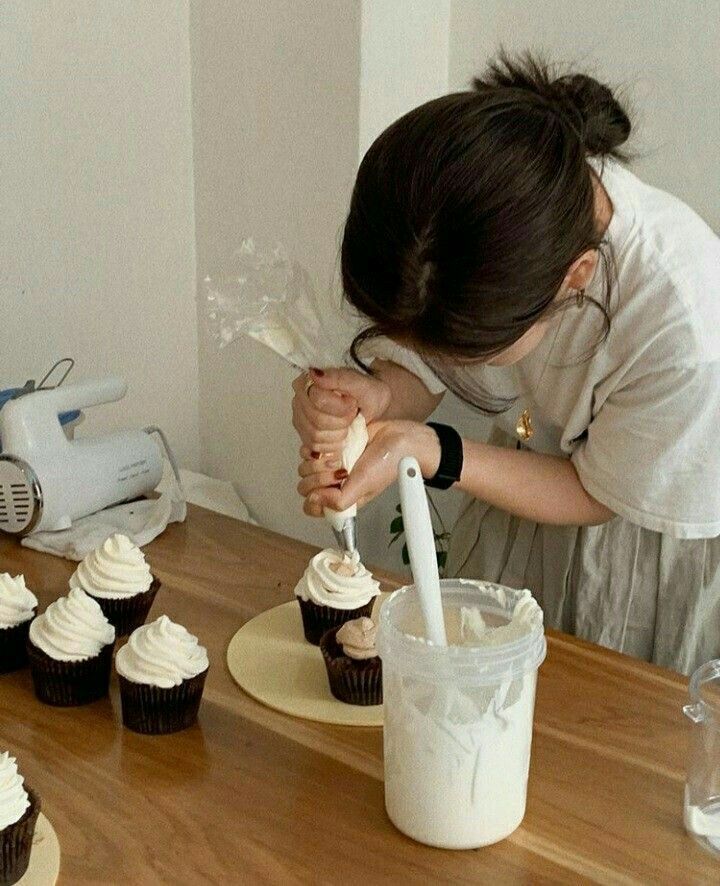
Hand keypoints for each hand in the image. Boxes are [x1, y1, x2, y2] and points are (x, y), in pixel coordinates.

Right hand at [291, 367, 390, 454]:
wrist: (377, 410)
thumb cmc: (370, 396)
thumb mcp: (362, 384)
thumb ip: (339, 378)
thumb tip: (315, 374)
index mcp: (309, 382)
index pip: (319, 400)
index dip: (341, 408)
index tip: (353, 403)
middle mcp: (299, 400)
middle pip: (316, 422)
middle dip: (341, 423)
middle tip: (352, 415)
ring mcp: (300, 420)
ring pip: (315, 438)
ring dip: (338, 435)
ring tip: (347, 426)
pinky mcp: (305, 437)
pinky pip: (314, 449)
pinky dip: (331, 447)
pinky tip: (340, 439)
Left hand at [298, 420, 440, 515]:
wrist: (400, 438)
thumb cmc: (389, 464)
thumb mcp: (364, 486)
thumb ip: (341, 501)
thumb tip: (315, 501)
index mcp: (342, 499)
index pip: (313, 508)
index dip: (314, 499)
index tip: (327, 488)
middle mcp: (335, 484)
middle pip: (305, 487)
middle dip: (317, 478)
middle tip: (337, 470)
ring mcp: (332, 466)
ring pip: (305, 468)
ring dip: (317, 462)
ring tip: (337, 457)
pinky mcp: (331, 448)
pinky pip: (310, 451)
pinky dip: (315, 448)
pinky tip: (330, 447)